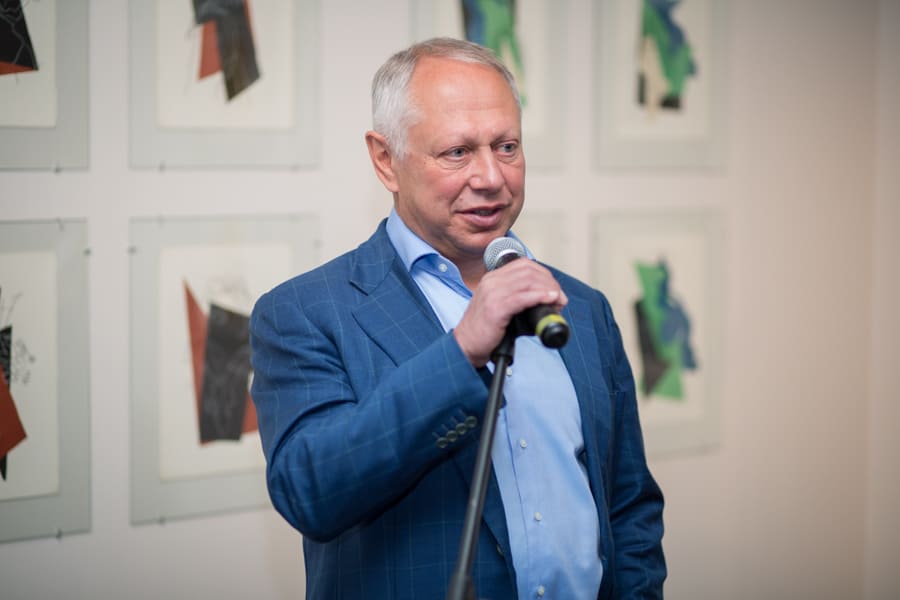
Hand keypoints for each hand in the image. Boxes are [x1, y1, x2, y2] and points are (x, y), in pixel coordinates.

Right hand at [453, 259, 567, 366]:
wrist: (466, 345)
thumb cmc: (484, 330)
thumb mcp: (500, 306)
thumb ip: (518, 298)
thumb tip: (546, 299)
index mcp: (492, 278)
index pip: (524, 264)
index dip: (544, 274)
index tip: (554, 288)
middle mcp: (492, 282)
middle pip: (529, 271)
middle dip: (550, 282)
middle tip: (560, 298)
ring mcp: (493, 293)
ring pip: (528, 281)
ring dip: (548, 289)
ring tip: (558, 301)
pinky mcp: (495, 308)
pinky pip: (522, 297)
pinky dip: (539, 296)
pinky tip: (549, 300)